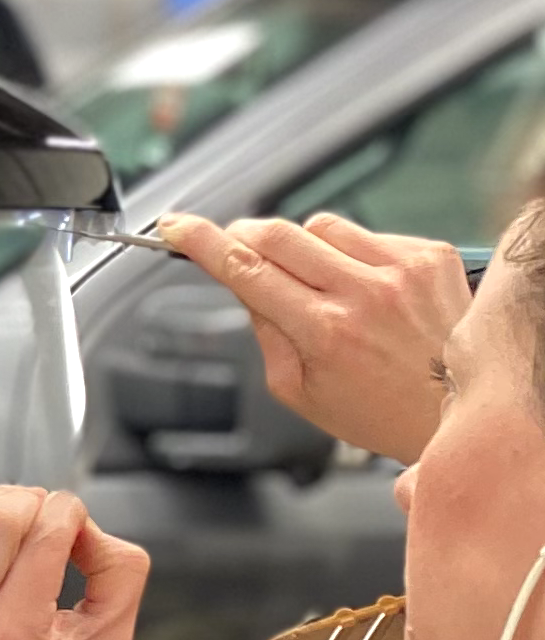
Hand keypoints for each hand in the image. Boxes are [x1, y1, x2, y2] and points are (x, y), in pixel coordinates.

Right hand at [154, 212, 468, 464]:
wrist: (463, 410)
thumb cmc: (381, 413)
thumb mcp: (300, 392)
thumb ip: (266, 333)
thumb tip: (245, 285)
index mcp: (324, 332)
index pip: (245, 268)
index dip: (201, 241)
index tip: (176, 226)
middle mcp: (364, 293)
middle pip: (278, 233)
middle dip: (243, 233)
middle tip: (234, 245)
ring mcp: (401, 269)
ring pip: (321, 226)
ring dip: (304, 247)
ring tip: (320, 286)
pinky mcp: (430, 255)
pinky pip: (368, 234)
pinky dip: (353, 254)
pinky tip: (366, 289)